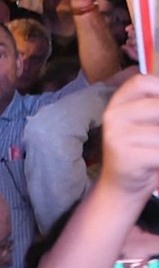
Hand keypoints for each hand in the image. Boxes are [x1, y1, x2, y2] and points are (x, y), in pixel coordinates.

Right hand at [100, 75, 158, 197]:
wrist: (122, 186)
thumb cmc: (143, 152)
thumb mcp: (147, 125)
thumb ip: (156, 110)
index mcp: (118, 103)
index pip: (142, 81)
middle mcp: (113, 115)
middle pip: (157, 106)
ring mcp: (117, 135)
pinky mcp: (126, 155)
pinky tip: (158, 163)